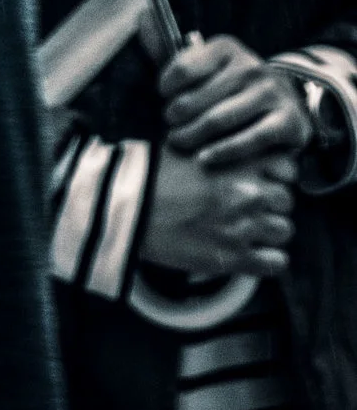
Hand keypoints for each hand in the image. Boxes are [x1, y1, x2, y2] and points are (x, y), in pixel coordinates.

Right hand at [138, 146, 295, 278]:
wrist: (122, 210)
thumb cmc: (147, 177)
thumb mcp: (182, 147)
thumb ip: (216, 147)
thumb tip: (231, 148)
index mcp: (237, 164)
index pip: (286, 168)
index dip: (275, 174)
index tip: (261, 179)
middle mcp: (248, 194)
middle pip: (286, 201)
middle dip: (270, 204)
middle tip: (246, 208)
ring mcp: (243, 227)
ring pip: (284, 231)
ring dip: (267, 231)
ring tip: (244, 230)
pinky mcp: (234, 258)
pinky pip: (276, 263)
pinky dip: (267, 260)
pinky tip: (250, 254)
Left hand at [164, 34, 313, 171]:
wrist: (283, 104)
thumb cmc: (227, 86)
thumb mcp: (200, 64)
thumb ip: (167, 49)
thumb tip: (142, 16)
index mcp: (226, 48)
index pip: (182, 67)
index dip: (166, 86)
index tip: (164, 96)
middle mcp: (252, 67)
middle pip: (197, 99)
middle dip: (175, 117)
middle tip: (170, 126)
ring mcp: (271, 93)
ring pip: (218, 120)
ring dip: (192, 135)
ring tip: (179, 141)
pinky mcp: (288, 121)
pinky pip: (249, 139)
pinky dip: (223, 151)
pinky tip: (205, 158)